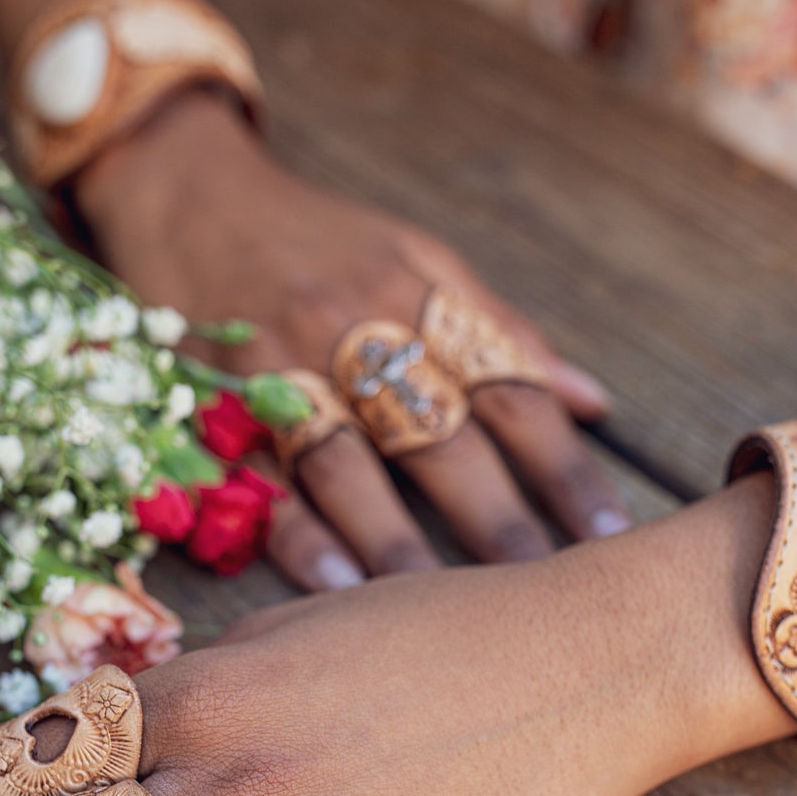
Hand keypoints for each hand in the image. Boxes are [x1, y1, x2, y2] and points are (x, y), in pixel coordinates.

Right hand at [77, 91, 631, 590]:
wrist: (185, 189)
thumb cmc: (319, 237)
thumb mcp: (418, 253)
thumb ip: (501, 329)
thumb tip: (594, 400)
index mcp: (415, 297)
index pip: (508, 389)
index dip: (564, 463)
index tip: (610, 530)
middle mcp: (351, 333)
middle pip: (438, 437)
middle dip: (497, 519)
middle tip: (543, 590)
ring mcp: (278, 371)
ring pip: (348, 467)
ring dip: (399, 542)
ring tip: (445, 606)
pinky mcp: (211, 405)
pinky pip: (259, 478)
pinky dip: (298, 534)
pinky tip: (338, 589)